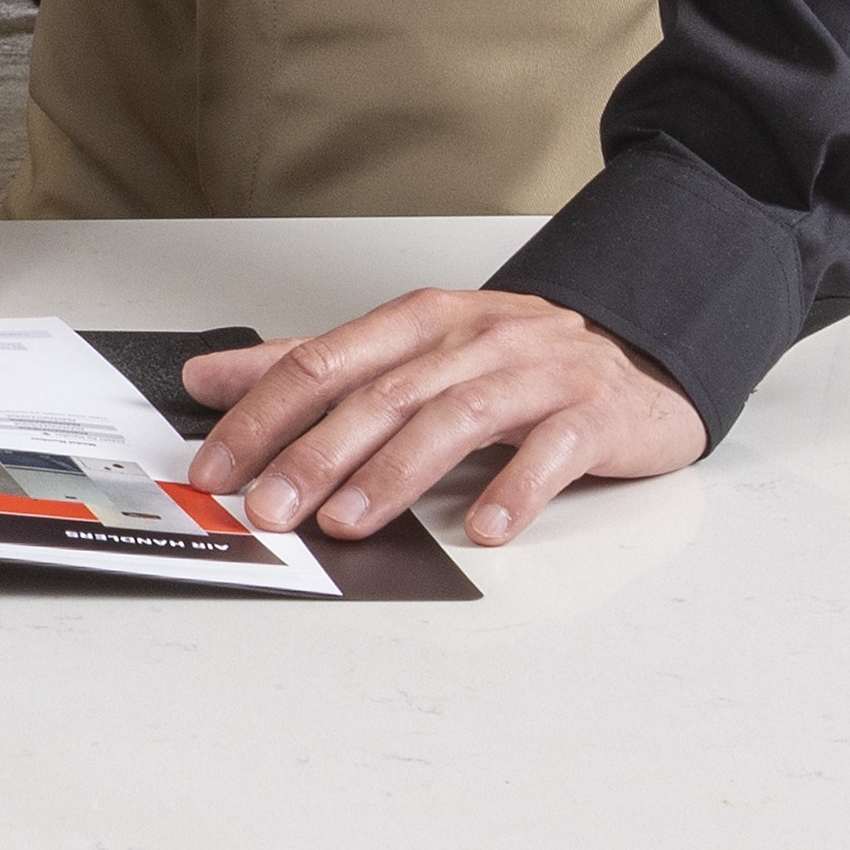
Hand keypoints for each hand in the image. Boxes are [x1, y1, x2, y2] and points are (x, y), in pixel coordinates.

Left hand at [183, 288, 698, 545]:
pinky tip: (484, 529)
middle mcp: (474, 338)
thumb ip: (313, 368)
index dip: (263, 413)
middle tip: (269, 507)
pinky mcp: (594, 413)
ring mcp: (538, 372)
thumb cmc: (514, 365)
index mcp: (421, 321)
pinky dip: (516, 489)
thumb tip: (210, 380)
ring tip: (349, 523)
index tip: (216, 466)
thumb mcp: (410, 354)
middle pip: (383, 392)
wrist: (639, 359)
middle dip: (317, 453)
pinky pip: (552, 450)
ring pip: (456, 417)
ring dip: (396, 474)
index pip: (324, 361)